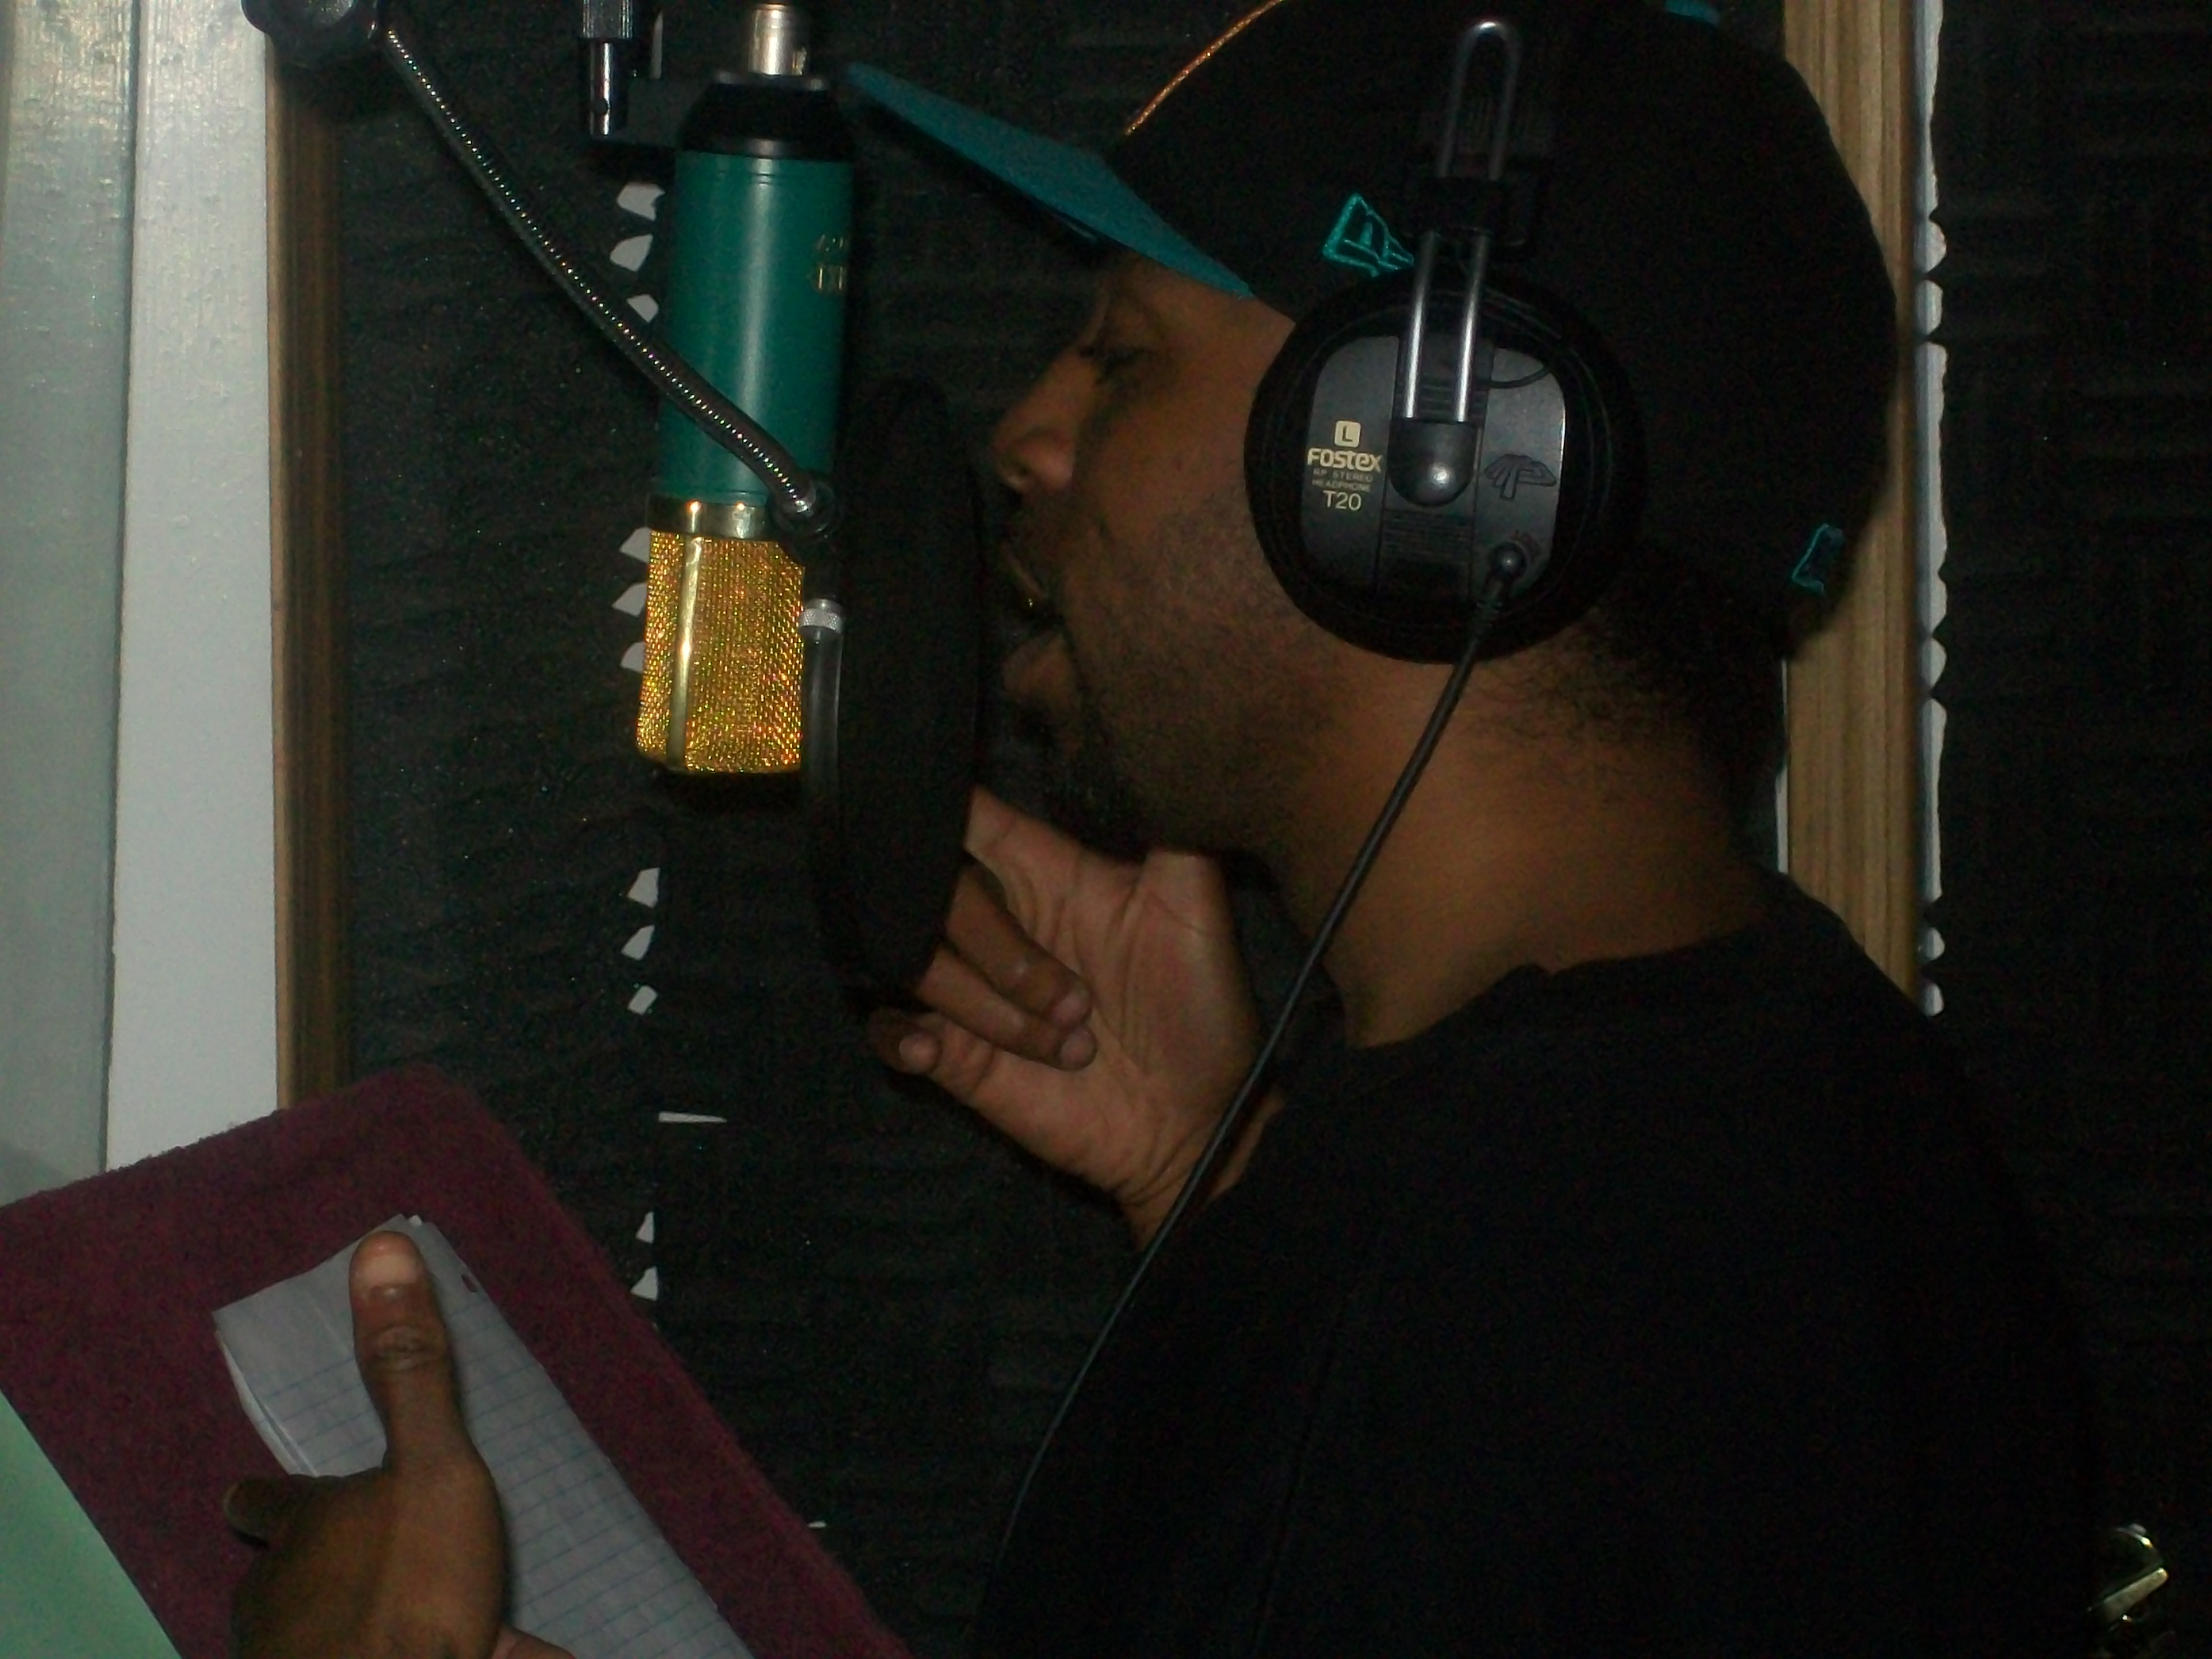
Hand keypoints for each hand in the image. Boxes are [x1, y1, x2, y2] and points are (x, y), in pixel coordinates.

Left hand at [225, 1231, 572, 1658]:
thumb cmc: (404, 1587)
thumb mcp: (428, 1464)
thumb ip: (410, 1371)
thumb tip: (379, 1244)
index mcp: (307, 1535)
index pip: (275, 1505)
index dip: (268, 1500)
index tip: (246, 1495)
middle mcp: (289, 1605)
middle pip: (294, 1582)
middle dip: (323, 1575)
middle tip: (354, 1565)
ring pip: (338, 1638)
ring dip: (379, 1626)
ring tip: (429, 1617)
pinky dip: (440, 1651)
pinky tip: (486, 1650)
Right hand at [870, 789, 1266, 1241]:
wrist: (1196, 1124)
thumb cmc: (1203, 1016)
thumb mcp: (1198, 915)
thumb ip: (1171, 835)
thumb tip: (1148, 753)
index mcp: (1049, 877)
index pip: (973, 821)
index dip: (944, 809)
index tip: (934, 809)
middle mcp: (1003, 926)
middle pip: (938, 892)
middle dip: (1002, 952)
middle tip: (1079, 1007)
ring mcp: (975, 992)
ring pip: (916, 961)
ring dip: (983, 1007)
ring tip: (1064, 1048)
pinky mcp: (958, 1055)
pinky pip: (891, 1028)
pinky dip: (901, 1035)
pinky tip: (937, 1051)